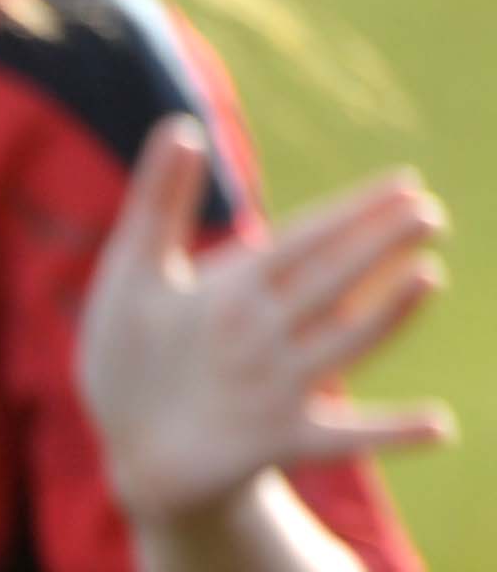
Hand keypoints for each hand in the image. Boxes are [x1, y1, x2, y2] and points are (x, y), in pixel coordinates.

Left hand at [76, 121, 450, 533]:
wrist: (130, 446)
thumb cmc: (133, 357)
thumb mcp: (132, 275)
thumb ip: (158, 202)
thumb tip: (182, 124)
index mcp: (240, 288)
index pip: (306, 240)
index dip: (351, 212)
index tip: (405, 183)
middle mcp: (270, 332)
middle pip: (333, 281)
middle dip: (378, 247)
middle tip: (430, 214)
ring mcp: (279, 386)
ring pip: (343, 343)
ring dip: (387, 315)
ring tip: (427, 279)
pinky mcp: (275, 439)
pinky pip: (342, 437)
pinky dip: (390, 432)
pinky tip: (441, 426)